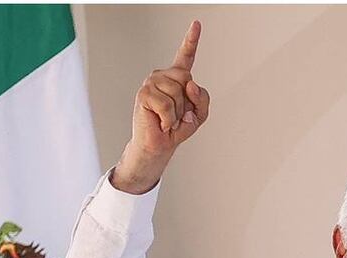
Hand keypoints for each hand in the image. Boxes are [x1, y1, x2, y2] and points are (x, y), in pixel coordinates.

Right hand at [112, 20, 210, 193]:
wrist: (159, 145)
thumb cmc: (177, 128)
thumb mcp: (199, 115)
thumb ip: (202, 98)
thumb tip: (190, 85)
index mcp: (177, 79)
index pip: (186, 57)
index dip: (191, 40)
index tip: (197, 24)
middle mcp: (163, 76)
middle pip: (187, 80)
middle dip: (188, 102)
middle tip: (177, 114)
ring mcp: (152, 82)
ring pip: (178, 93)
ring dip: (178, 112)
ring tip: (168, 119)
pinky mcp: (144, 93)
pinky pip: (168, 105)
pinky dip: (169, 119)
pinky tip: (161, 122)